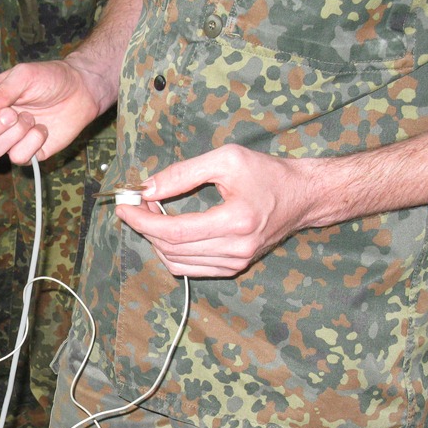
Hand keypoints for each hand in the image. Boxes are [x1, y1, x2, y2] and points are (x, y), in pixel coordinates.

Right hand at [0, 59, 107, 163]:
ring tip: (31, 118)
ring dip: (13, 135)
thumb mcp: (22, 76)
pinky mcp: (29, 153)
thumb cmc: (50, 78)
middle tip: (11, 114)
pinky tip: (42, 129)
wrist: (81, 90)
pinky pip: (18, 158)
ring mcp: (10, 142)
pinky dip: (31, 143)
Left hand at [115, 145, 318, 277]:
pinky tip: (168, 231)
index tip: (124, 206)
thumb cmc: (267, 172)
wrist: (302, 196)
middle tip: (137, 204)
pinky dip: (171, 252)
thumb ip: (183, 173)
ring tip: (152, 214)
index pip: (174, 231)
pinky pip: (189, 268)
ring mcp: (237, 262)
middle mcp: (237, 248)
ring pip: (177, 262)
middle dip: (145, 226)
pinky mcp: (235, 268)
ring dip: (156, 239)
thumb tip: (147, 189)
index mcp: (236, 221)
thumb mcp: (226, 159)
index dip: (143, 221)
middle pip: (172, 248)